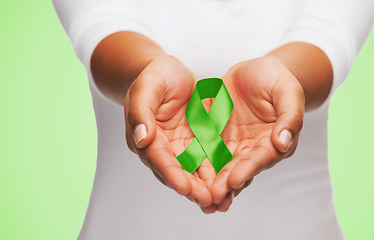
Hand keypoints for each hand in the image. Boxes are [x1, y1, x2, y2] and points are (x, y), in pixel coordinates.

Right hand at [124, 55, 215, 207]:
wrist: (170, 71)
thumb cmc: (155, 75)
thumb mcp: (148, 86)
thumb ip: (141, 111)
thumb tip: (141, 138)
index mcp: (145, 136)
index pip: (158, 159)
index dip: (171, 174)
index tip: (184, 187)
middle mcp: (162, 148)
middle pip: (177, 172)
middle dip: (192, 188)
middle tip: (208, 201)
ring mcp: (180, 147)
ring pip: (193, 172)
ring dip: (206, 188)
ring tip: (221, 201)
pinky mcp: (197, 144)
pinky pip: (208, 161)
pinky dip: (217, 174)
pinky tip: (232, 185)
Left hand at [208, 56, 305, 211]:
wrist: (254, 70)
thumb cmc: (275, 77)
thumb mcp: (287, 90)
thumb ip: (290, 115)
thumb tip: (283, 143)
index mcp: (275, 140)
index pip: (261, 157)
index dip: (248, 169)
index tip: (234, 180)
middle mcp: (255, 149)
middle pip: (240, 169)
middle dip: (227, 183)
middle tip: (212, 196)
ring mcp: (235, 146)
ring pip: (222, 168)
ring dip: (212, 183)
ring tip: (200, 198)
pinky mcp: (217, 139)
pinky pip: (206, 154)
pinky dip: (198, 168)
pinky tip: (186, 179)